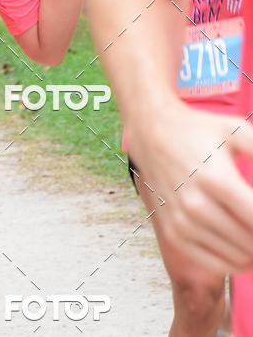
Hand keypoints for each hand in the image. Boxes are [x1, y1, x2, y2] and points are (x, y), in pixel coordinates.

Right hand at [128, 100, 252, 273]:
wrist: (152, 132)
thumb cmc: (198, 131)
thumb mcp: (236, 131)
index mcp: (216, 179)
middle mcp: (196, 205)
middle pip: (252, 243)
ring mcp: (183, 222)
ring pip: (238, 257)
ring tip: (252, 228)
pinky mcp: (175, 234)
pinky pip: (218, 264)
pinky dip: (239, 262)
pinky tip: (246, 247)